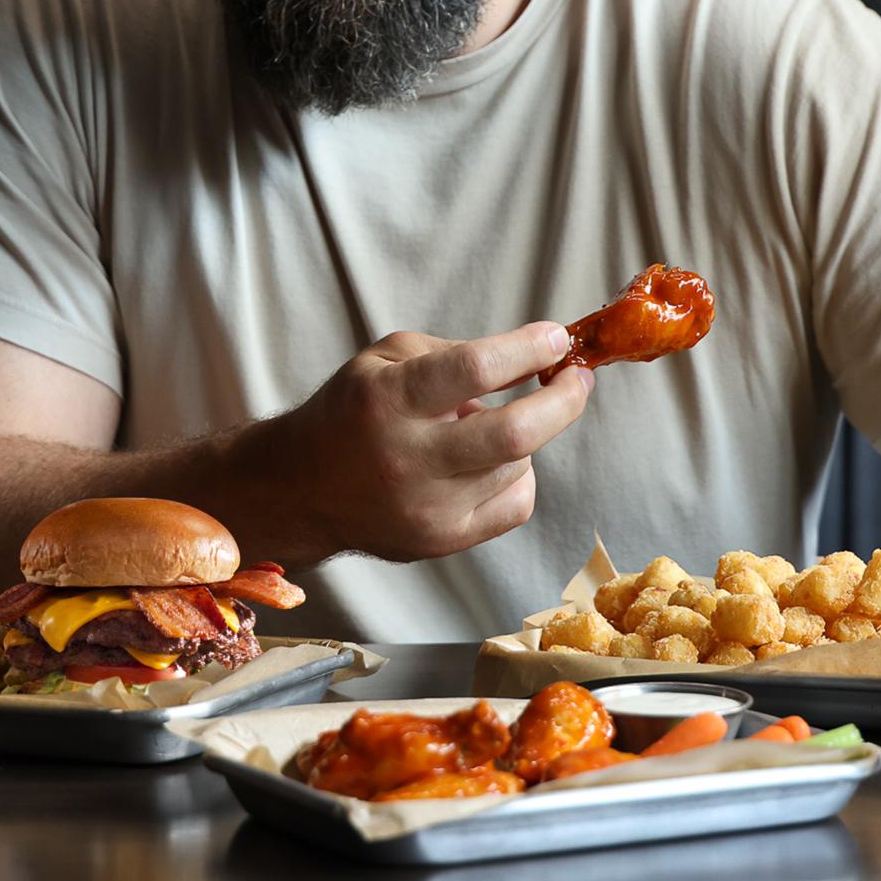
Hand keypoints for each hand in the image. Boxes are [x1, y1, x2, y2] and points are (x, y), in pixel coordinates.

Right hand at [243, 322, 593, 565]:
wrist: (301, 488)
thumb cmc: (352, 412)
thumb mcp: (384, 358)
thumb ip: (455, 353)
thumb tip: (534, 358)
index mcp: (390, 400)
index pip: (477, 369)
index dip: (529, 349)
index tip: (557, 339)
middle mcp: (409, 458)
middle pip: (515, 433)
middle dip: (563, 400)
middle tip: (578, 378)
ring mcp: (428, 507)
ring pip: (518, 464)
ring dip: (522, 435)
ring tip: (483, 426)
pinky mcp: (442, 541)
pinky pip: (515, 504)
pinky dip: (517, 474)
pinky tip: (491, 462)